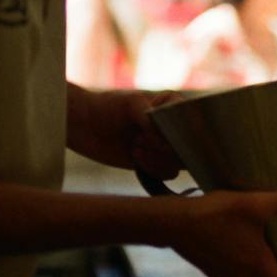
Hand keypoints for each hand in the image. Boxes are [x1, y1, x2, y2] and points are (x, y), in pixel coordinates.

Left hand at [67, 84, 183, 177]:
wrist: (84, 125)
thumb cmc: (107, 107)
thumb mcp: (131, 104)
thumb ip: (151, 118)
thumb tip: (164, 139)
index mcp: (172, 105)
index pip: (192, 121)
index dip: (181, 132)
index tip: (158, 134)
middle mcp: (173, 126)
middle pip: (189, 145)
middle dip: (166, 148)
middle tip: (139, 139)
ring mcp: (164, 145)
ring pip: (179, 162)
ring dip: (157, 159)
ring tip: (135, 146)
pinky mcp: (155, 162)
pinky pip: (167, 173)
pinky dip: (152, 168)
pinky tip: (135, 156)